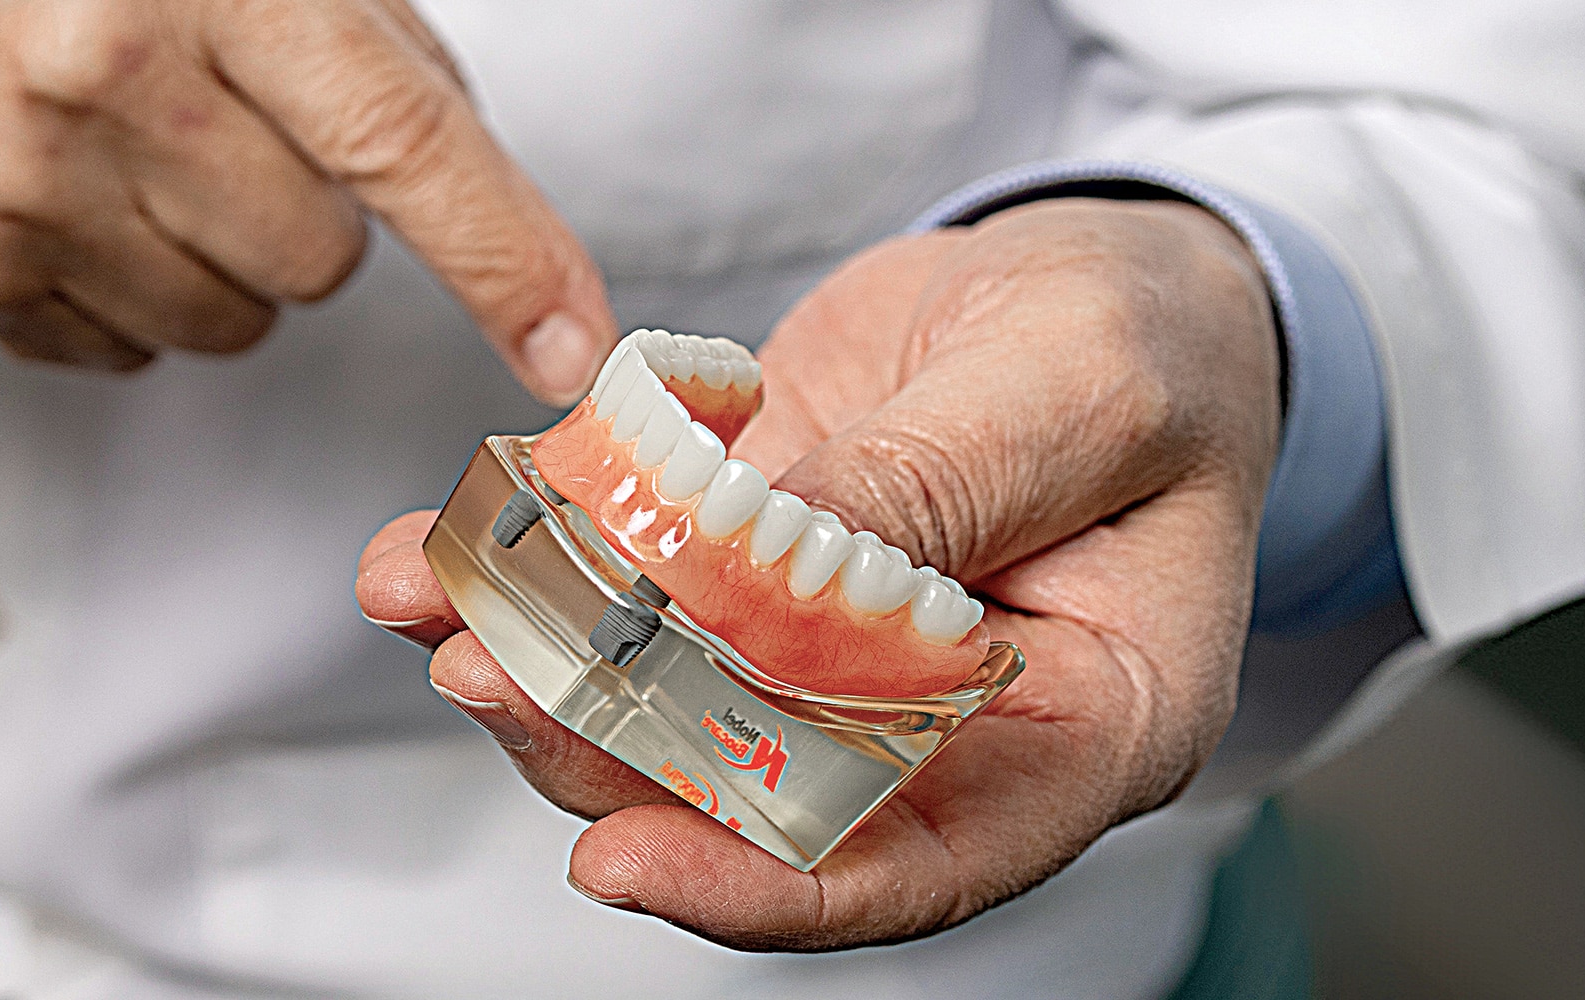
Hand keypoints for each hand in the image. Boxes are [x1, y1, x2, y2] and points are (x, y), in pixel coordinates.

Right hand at [0, 0, 613, 399]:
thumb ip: (376, 50)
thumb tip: (482, 211)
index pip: (399, 145)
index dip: (503, 257)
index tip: (570, 346)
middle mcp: (98, 80)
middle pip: (322, 262)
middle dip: (310, 206)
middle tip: (229, 117)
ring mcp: (18, 184)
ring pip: (237, 324)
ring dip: (224, 257)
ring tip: (144, 147)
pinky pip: (132, 352)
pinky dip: (135, 289)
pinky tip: (81, 190)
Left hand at [359, 198, 1281, 948]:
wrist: (1098, 274)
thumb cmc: (1152, 340)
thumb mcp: (1080, 387)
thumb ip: (936, 487)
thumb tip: (761, 569)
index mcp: (1084, 726)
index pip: (923, 860)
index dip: (766, 884)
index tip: (623, 862)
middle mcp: (946, 721)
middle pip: (763, 795)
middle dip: (609, 750)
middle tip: (488, 675)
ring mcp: (835, 651)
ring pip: (671, 707)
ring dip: (542, 662)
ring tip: (432, 601)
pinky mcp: (752, 571)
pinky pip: (638, 593)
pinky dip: (538, 569)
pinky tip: (437, 547)